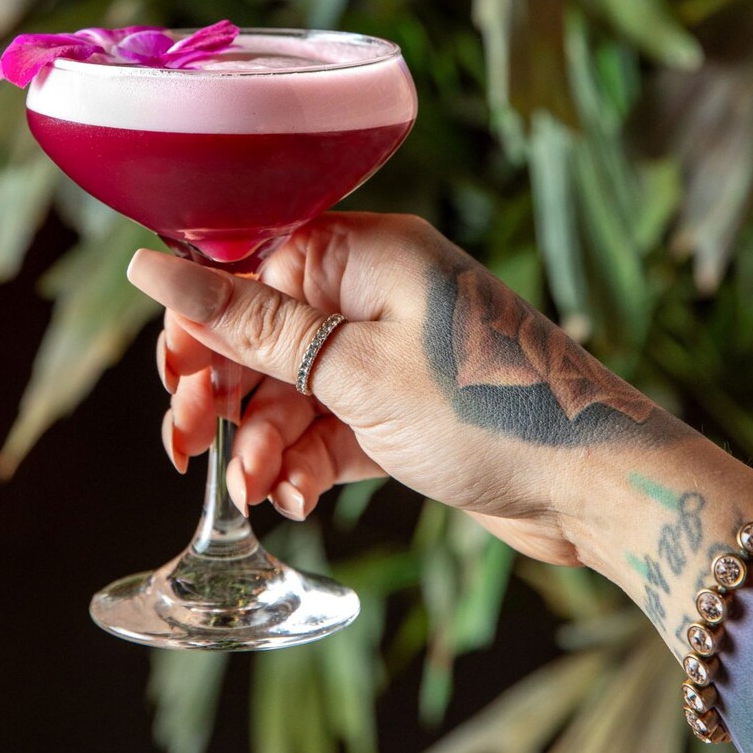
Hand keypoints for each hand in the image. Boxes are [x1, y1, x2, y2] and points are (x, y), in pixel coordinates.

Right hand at [129, 212, 752, 647]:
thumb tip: (156, 267)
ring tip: (254, 489)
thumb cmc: (492, 411)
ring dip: (263, 442)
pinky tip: (296, 498)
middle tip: (188, 442)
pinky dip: (306, 463)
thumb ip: (251, 325)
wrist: (596, 487)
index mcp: (368, 254)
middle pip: (263, 332)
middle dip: (223, 392)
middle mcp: (377, 297)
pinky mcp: (402, 412)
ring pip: (291, 391)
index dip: (201, 318)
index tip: (174, 372)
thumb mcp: (352, 370)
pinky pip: (329, 429)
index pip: (251, 264)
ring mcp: (391, 356)